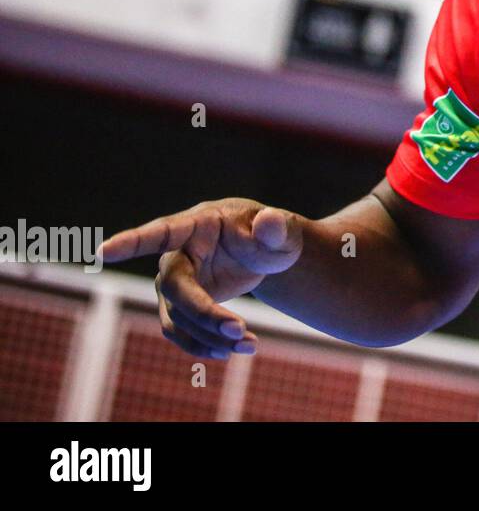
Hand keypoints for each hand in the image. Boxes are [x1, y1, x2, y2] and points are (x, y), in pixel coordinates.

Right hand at [100, 199, 304, 359]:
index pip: (161, 232)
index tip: (103, 252)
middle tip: (240, 330)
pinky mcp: (180, 305)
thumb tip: (269, 222)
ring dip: (209, 335)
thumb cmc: (270, 236)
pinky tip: (234, 350)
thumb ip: (277, 228)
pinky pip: (181, 331)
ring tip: (248, 345)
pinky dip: (205, 344)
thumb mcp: (282, 232)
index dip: (132, 242)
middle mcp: (178, 253)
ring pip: (177, 316)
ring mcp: (175, 281)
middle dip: (204, 312)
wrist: (265, 255)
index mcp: (199, 224)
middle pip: (175, 287)